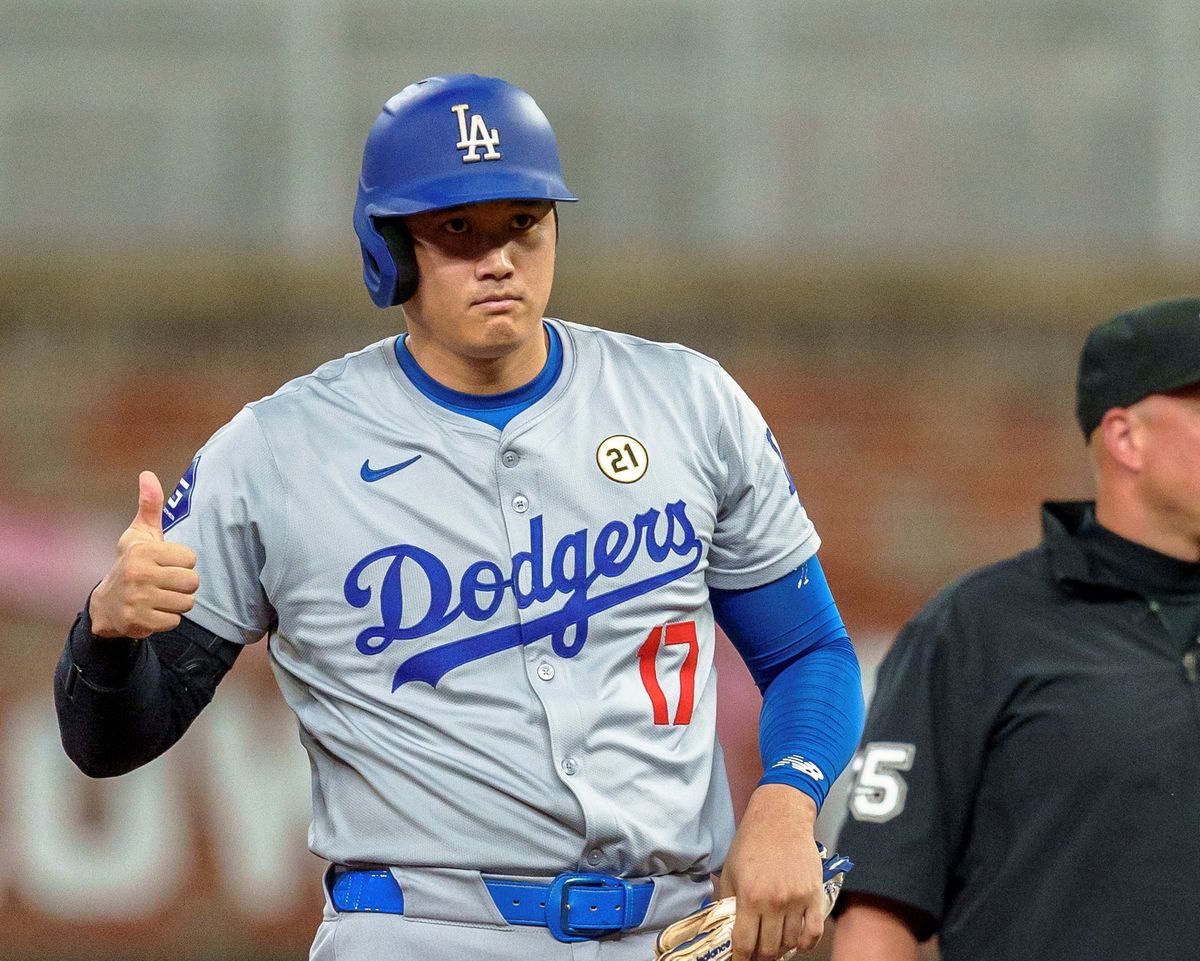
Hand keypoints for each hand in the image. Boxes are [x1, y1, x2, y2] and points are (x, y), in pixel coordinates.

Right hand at [89, 471, 199, 638]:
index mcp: (143, 551)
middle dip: (184, 584)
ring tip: (159, 596)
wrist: (106, 605)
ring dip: (177, 602)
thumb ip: (149, 506)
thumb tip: (147, 474)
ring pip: (187, 603)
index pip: (191, 559)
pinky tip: (152, 611)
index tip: (165, 563)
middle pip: (192, 582)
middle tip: (165, 582)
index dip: (182, 562)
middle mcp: (138, 574)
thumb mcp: (139, 534)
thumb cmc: (132, 563)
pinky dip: (167, 618)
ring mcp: (137, 600)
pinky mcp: (138, 622)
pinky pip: (175, 621)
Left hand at [717, 784, 824, 959]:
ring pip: (790, 943)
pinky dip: (805, 943)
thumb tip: (722, 925)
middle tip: (756, 952)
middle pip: (769, 948)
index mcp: (749, 896)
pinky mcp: (815, 895)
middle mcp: (775, 902)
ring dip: (781, 949)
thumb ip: (725, 900)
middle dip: (760, 956)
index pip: (744, 943)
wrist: (781, 817)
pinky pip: (813, 932)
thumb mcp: (730, 870)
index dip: (741, 959)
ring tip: (774, 944)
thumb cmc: (753, 840)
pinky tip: (796, 942)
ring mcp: (797, 900)